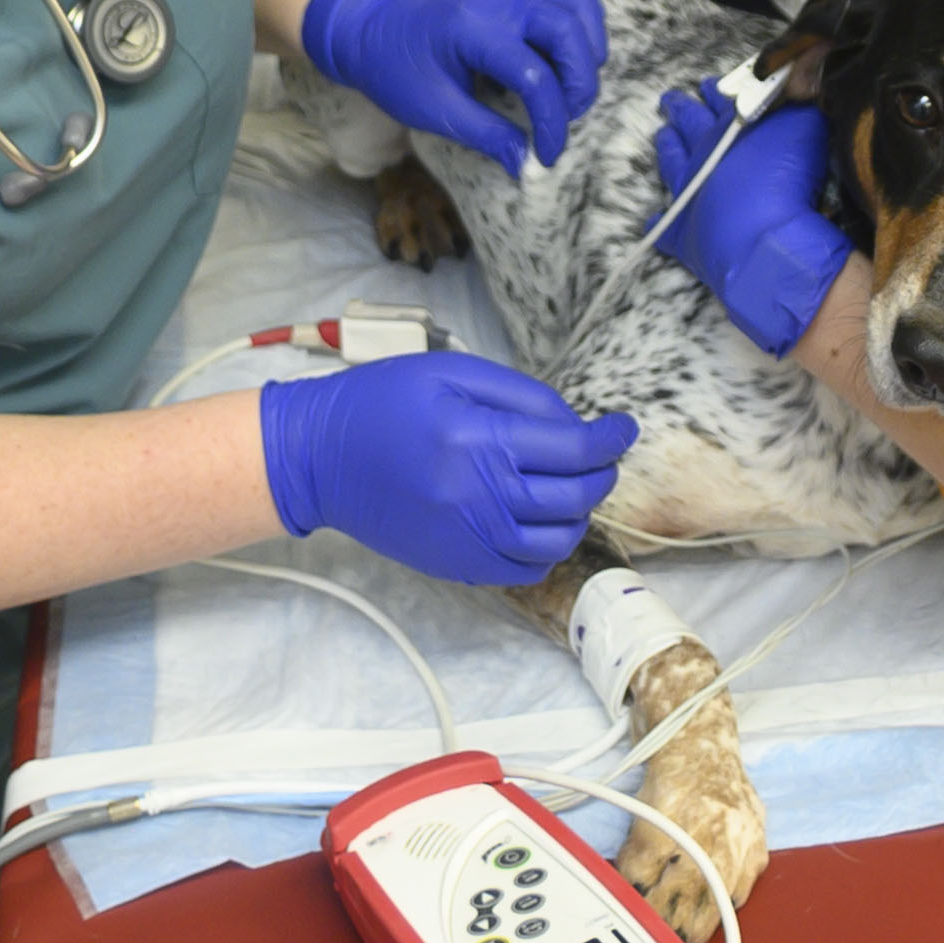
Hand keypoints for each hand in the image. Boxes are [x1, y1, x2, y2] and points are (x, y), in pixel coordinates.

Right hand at [260, 353, 637, 585]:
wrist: (319, 456)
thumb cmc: (382, 403)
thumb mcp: (452, 374)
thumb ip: (521, 395)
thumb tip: (574, 423)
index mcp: (478, 440)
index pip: (574, 449)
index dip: (610, 438)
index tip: (624, 428)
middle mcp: (478, 495)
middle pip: (574, 496)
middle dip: (599, 473)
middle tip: (597, 455)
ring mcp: (468, 537)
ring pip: (557, 540)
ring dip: (577, 513)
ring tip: (568, 488)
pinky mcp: (456, 563)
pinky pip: (524, 569)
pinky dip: (546, 547)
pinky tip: (537, 520)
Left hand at [302, 0, 604, 170]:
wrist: (369, 28)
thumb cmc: (395, 68)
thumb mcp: (435, 111)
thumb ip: (486, 135)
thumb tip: (526, 163)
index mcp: (472, 31)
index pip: (533, 73)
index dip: (550, 120)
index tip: (546, 155)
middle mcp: (498, 3)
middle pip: (564, 28)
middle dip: (579, 80)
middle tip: (569, 117)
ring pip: (572, 0)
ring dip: (588, 44)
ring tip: (576, 84)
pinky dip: (582, 19)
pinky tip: (574, 54)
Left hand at [650, 81, 851, 356]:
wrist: (763, 235)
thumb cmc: (784, 179)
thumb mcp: (804, 127)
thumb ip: (800, 106)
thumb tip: (799, 87)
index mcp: (727, 129)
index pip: (719, 101)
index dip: (715, 91)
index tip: (706, 83)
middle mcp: (701, 156)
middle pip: (688, 125)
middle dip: (681, 109)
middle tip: (670, 99)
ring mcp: (687, 194)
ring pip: (671, 164)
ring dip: (668, 148)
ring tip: (662, 134)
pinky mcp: (681, 234)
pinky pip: (664, 228)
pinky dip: (658, 224)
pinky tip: (652, 221)